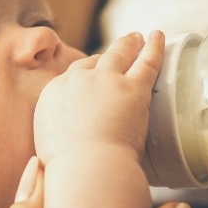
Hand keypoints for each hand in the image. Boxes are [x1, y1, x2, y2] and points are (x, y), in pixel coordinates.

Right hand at [34, 31, 163, 162]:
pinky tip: (158, 37)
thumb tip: (60, 141)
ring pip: (119, 54)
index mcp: (54, 93)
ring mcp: (106, 81)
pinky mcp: (133, 88)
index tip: (95, 74)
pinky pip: (146, 61)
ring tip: (139, 37)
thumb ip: (57, 133)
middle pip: (94, 60)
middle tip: (121, 45)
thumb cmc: (69, 169)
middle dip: (108, 53)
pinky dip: (154, 47)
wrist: (86, 168)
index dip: (87, 72)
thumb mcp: (48, 146)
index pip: (73, 75)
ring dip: (129, 43)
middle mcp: (78, 80)